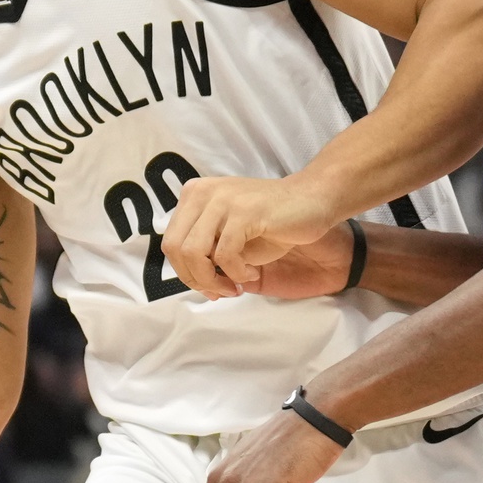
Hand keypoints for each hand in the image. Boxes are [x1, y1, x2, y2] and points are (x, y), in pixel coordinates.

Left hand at [163, 174, 336, 297]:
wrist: (312, 200)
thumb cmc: (272, 222)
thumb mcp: (229, 236)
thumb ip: (206, 251)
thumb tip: (194, 281)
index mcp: (194, 195)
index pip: (170, 242)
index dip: (186, 272)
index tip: (210, 287)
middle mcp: (202, 192)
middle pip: (175, 249)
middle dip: (197, 279)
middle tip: (222, 290)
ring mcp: (222, 199)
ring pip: (194, 253)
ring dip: (213, 280)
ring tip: (234, 285)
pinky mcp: (243, 211)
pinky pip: (224, 255)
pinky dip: (236, 273)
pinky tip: (251, 273)